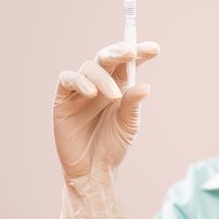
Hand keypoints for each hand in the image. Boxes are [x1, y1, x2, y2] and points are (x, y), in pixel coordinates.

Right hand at [52, 41, 159, 179]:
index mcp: (120, 85)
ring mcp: (81, 89)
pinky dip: (79, 82)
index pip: (129, 62)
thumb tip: (145, 86)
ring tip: (114, 96)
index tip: (154, 49)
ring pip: (89, 67)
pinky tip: (91, 93)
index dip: (140, 52)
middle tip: (130, 53)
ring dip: (102, 77)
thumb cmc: (113, 145)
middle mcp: (101, 82)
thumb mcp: (128, 125)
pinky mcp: (63, 99)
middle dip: (119, 52)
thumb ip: (132, 105)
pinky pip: (68, 79)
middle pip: (107, 57)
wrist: (93, 169)